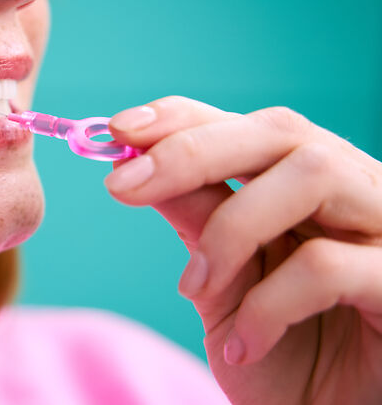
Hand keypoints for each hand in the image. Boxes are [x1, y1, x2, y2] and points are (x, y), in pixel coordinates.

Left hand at [103, 96, 381, 404]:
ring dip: (231, 229)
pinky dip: (267, 304)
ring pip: (311, 174)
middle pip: (279, 132)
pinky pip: (328, 266)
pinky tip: (243, 343)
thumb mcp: (222, 286)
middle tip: (123, 186)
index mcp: (307, 187)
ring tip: (194, 288)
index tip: (118, 129)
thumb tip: (133, 165)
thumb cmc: (283, 355)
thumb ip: (196, 222)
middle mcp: (354, 192)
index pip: (248, 126)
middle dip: (190, 152)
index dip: (182, 118)